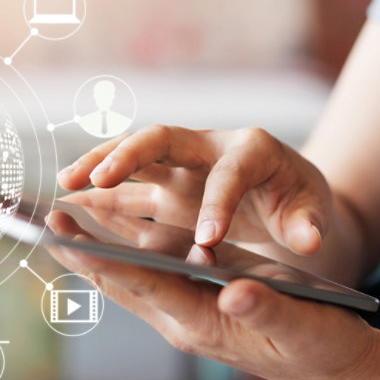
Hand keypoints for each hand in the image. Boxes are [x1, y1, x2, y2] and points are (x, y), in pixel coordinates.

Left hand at [45, 226, 379, 379]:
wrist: (333, 364)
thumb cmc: (321, 346)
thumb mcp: (303, 326)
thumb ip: (268, 309)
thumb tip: (234, 292)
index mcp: (206, 325)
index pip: (144, 287)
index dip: (102, 260)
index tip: (63, 237)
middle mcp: (187, 321)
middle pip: (123, 284)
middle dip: (83, 253)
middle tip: (46, 222)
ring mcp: (189, 315)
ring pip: (132, 280)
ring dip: (97, 252)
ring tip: (67, 222)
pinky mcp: (198, 307)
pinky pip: (152, 279)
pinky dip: (126, 255)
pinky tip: (115, 236)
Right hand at [57, 126, 332, 254]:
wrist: (288, 193)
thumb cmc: (301, 199)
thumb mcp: (313, 211)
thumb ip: (309, 224)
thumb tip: (308, 240)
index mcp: (252, 150)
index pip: (229, 172)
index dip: (219, 203)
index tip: (208, 238)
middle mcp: (211, 149)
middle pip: (163, 139)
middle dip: (130, 155)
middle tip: (100, 178)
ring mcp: (185, 168)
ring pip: (136, 158)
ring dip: (100, 166)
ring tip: (65, 185)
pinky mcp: (171, 188)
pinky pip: (132, 188)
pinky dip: (103, 195)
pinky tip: (73, 203)